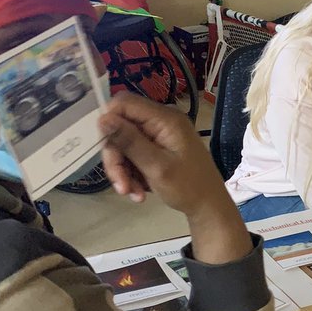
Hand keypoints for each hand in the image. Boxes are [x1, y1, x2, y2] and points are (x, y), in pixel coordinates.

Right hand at [99, 93, 250, 263]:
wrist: (208, 207)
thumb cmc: (188, 187)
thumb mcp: (156, 166)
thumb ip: (129, 141)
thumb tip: (102, 118)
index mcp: (165, 118)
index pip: (124, 103)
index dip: (109, 121)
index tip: (105, 147)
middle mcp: (161, 121)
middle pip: (121, 128)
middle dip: (117, 158)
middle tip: (121, 186)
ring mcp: (159, 135)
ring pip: (124, 145)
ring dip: (124, 171)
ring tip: (133, 194)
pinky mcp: (157, 148)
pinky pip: (134, 155)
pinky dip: (132, 174)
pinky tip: (139, 192)